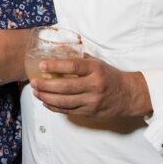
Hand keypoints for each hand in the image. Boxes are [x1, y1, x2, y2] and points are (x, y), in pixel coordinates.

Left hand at [29, 55, 151, 118]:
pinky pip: (68, 111)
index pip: (73, 67)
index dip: (55, 65)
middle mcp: (94, 86)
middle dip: (46, 85)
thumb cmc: (109, 76)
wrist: (129, 95)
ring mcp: (92, 101)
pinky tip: (45, 102)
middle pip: (65, 87)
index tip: (41, 65)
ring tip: (36, 92)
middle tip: (33, 82)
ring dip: (47, 97)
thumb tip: (57, 51)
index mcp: (96, 70)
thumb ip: (79, 59)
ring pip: (65, 102)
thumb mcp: (97, 63)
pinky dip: (54, 107)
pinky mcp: (90, 113)